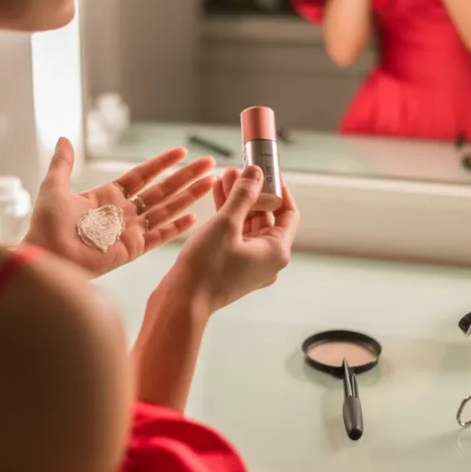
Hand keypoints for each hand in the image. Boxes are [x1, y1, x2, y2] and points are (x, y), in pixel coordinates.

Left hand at [24, 138, 214, 277]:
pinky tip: (194, 218)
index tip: (181, 151)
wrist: (46, 255)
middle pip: (162, 190)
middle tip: (209, 163)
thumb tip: (64, 139)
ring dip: (188, 197)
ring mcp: (129, 231)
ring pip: (166, 210)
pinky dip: (176, 228)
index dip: (161, 163)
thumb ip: (62, 164)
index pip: (142, 175)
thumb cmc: (46, 225)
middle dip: (185, 177)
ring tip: (210, 184)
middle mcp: (123, 212)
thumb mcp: (53, 187)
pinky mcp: (132, 250)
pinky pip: (159, 237)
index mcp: (107, 196)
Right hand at [168, 166, 299, 312]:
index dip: (278, 187)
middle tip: (241, 169)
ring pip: (248, 225)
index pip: (288, 212)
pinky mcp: (232, 267)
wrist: (182, 302)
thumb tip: (256, 173)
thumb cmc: (206, 268)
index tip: (267, 168)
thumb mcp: (226, 224)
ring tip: (225, 176)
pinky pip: (235, 236)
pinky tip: (217, 196)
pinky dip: (229, 217)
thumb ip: (243, 195)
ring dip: (238, 201)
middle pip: (267, 217)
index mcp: (276, 251)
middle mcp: (267, 260)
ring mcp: (250, 265)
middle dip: (253, 191)